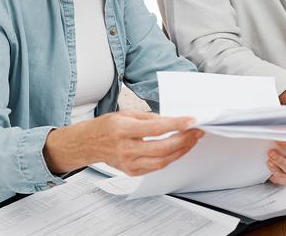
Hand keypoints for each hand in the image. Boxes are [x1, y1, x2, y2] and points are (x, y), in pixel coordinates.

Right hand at [43, 109, 204, 175]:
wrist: (88, 144)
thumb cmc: (106, 127)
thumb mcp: (126, 114)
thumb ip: (149, 118)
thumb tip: (171, 121)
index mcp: (123, 130)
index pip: (156, 128)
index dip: (177, 124)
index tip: (191, 120)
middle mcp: (126, 148)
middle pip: (162, 148)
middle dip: (184, 139)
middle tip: (197, 131)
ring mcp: (128, 163)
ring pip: (162, 161)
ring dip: (181, 151)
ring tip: (191, 140)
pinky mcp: (132, 171)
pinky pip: (156, 167)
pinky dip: (170, 159)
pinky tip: (178, 150)